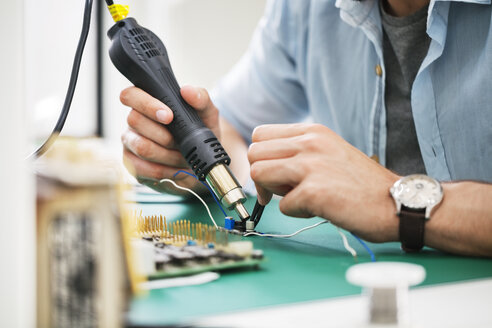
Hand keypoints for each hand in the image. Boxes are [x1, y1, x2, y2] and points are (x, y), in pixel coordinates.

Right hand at [120, 85, 219, 192]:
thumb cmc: (199, 132)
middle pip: (135, 121)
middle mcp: (134, 121)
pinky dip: (164, 170)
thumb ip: (201, 98)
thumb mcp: (206, 114)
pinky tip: (175, 168)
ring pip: (141, 146)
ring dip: (168, 154)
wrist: (201, 160)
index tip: (169, 116)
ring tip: (183, 156)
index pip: (131, 95)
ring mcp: (130, 143)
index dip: (146, 104)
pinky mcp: (132, 165)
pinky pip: (142, 168)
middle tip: (182, 142)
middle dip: (165, 135)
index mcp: (147, 102)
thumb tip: (187, 91)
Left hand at [248, 123, 399, 241]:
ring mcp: (310, 165)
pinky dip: (297, 212)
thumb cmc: (362, 183)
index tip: (275, 175)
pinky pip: (282, 206)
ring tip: (302, 198)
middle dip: (262, 176)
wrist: (397, 202)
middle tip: (282, 191)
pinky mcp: (313, 191)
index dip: (262, 157)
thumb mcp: (330, 152)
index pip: (260, 134)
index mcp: (312, 131)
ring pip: (258, 174)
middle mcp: (309, 142)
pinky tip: (321, 209)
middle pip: (253, 154)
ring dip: (275, 193)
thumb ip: (301, 152)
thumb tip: (269, 165)